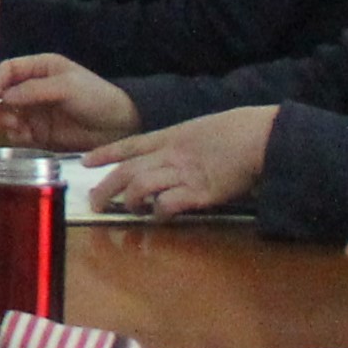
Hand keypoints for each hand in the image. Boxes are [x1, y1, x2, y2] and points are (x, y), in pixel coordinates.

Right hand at [0, 53, 137, 147]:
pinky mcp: (39, 132)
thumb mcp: (66, 87)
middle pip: (1, 92)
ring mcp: (35, 111)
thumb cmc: (96, 97)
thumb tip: (2, 96)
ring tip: (16, 126)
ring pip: (5, 113)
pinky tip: (26, 136)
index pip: (8, 69)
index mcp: (41, 68)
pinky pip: (17, 132)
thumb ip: (33, 90)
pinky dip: (16, 134)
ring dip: (4, 119)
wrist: (119, 126)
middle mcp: (32, 87)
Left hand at [88, 108, 275, 218]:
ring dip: (130, 201)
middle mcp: (171, 155)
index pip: (130, 145)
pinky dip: (159, 213)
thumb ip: (183, 143)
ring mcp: (183, 173)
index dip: (105, 153)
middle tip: (95, 202)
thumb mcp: (202, 130)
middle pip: (127, 170)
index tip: (86, 161)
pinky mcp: (200, 193)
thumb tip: (172, 157)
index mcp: (171, 137)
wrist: (261, 137)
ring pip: (140, 186)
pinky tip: (160, 218)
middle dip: (105, 187)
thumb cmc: (238, 131)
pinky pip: (167, 204)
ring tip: (130, 210)